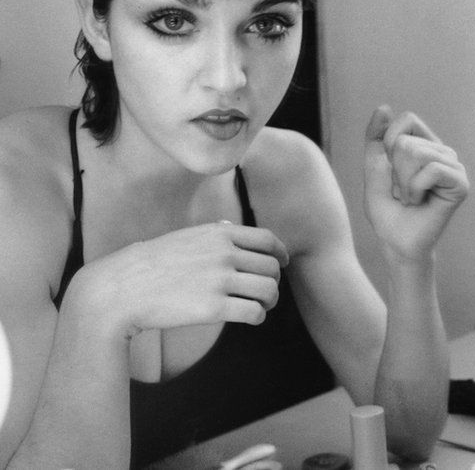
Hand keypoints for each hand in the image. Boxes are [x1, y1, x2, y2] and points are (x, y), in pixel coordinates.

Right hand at [70, 223, 288, 337]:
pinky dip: (258, 317)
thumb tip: (233, 228)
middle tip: (265, 293)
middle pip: (271, 268)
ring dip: (269, 301)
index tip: (282, 264)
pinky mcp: (214, 309)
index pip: (267, 240)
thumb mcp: (184, 237)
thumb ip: (213, 233)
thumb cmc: (151, 265)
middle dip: (273, 282)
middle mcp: (224, 253)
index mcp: (219, 234)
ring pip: (269, 291)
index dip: (280, 253)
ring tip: (260, 307)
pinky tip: (250, 318)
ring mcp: (220, 280)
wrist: (120, 290)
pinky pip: (254, 313)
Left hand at [363, 106, 468, 262]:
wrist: (396, 243)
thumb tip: (384, 107)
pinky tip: (420, 202)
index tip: (391, 171)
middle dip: (395, 170)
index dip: (389, 144)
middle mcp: (444, 152)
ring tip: (411, 197)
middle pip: (406, 141)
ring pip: (416, 153)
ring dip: (404, 182)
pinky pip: (431, 170)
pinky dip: (415, 188)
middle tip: (403, 191)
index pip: (407, 119)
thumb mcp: (374, 168)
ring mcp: (455, 167)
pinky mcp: (461, 184)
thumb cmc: (387, 210)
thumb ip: (376, 138)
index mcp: (426, 144)